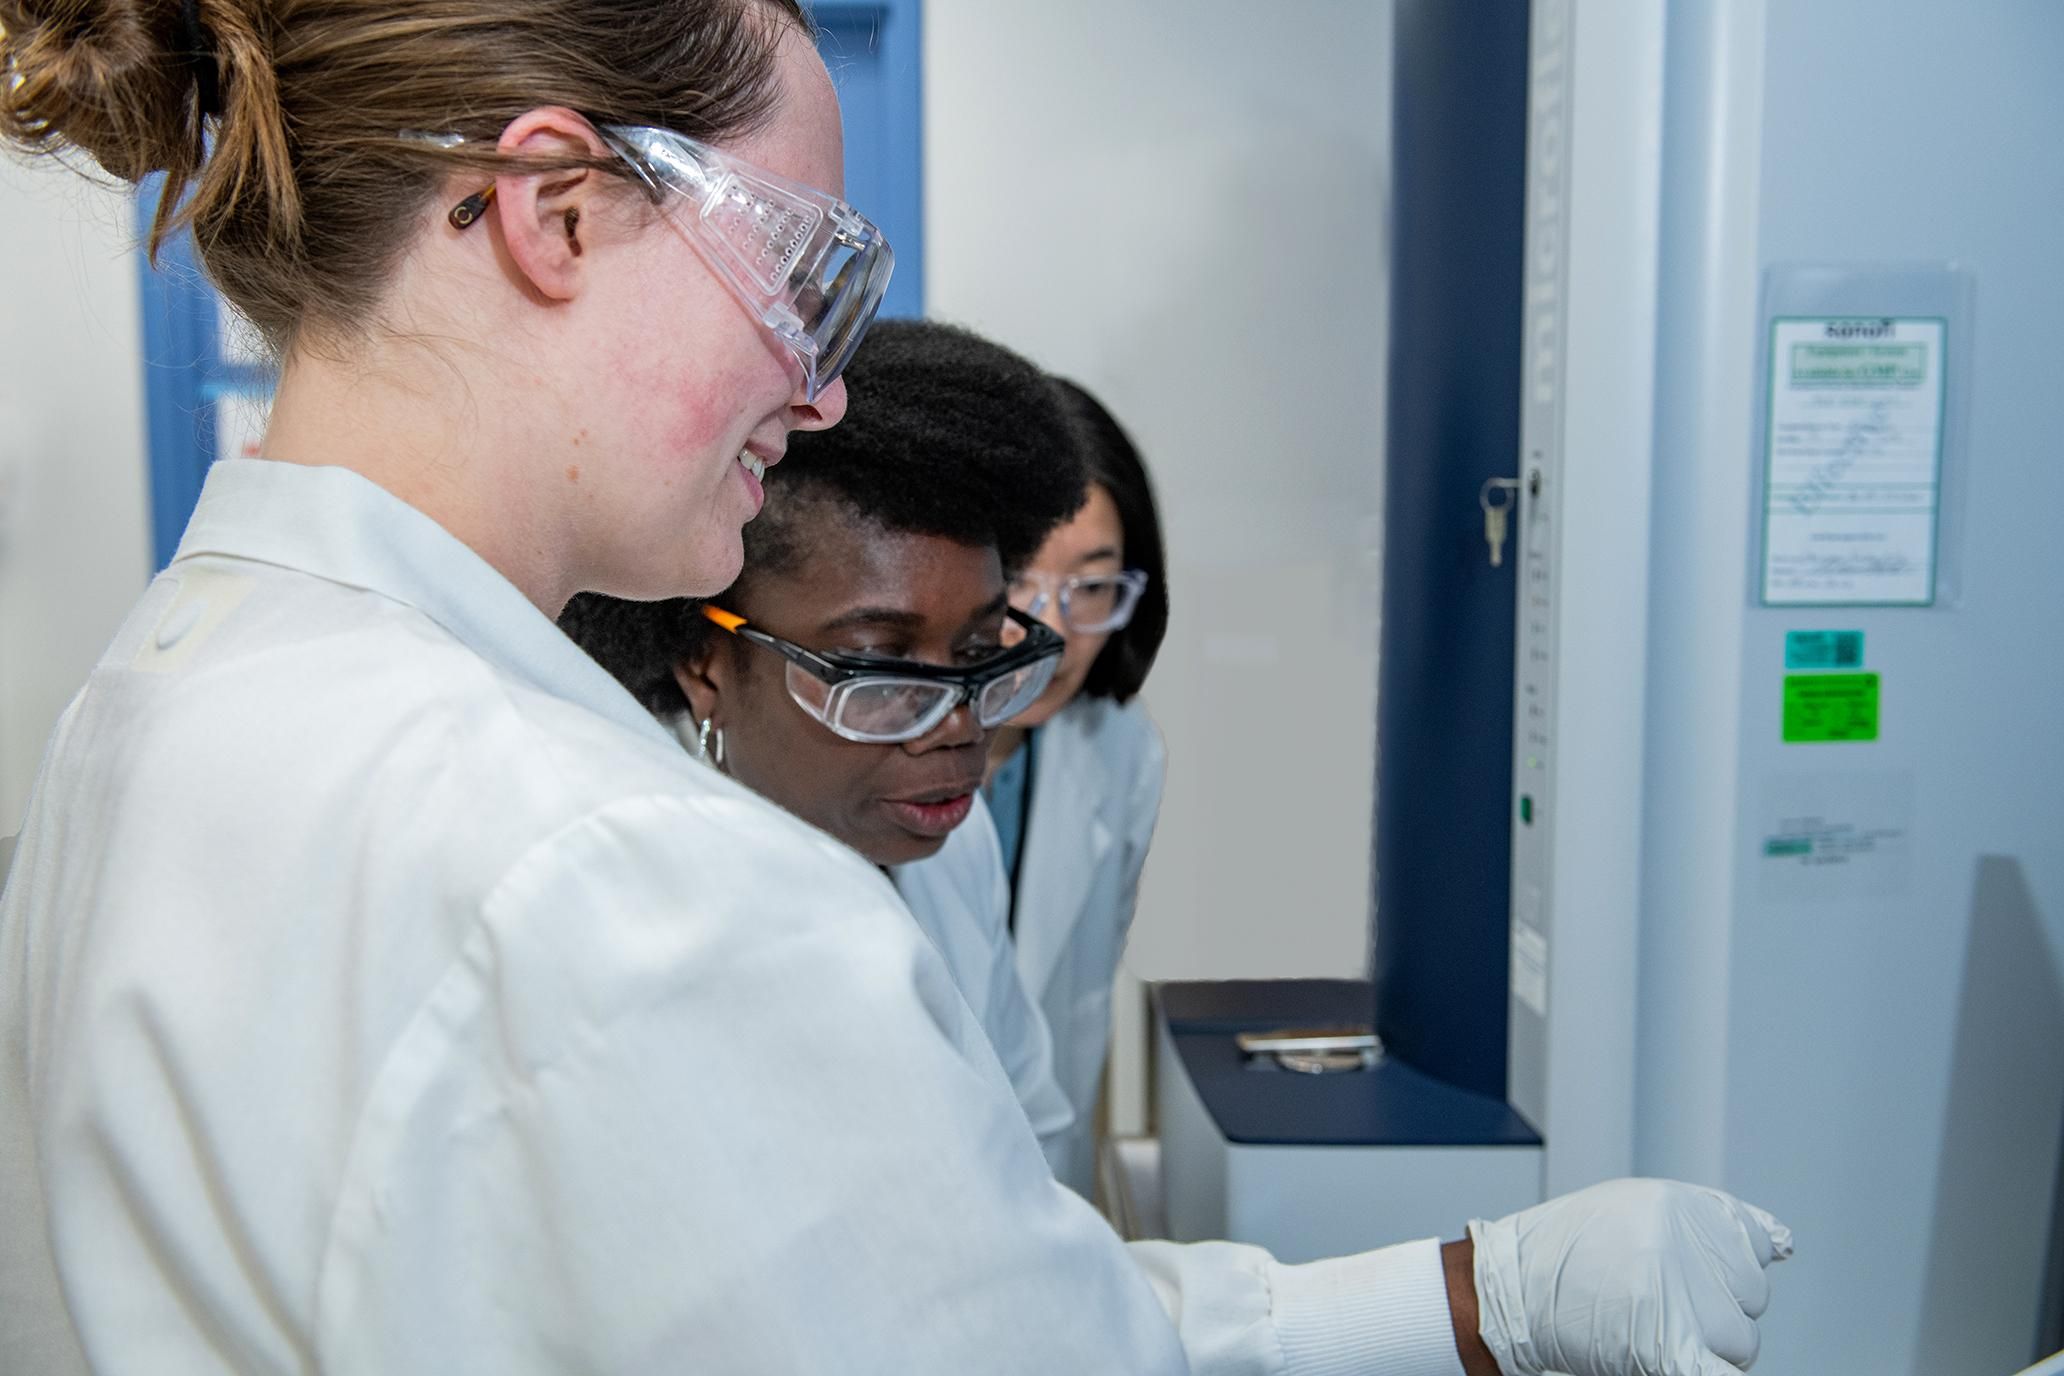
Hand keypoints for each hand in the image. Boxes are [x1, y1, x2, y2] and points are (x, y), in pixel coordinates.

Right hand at [1467, 1178, 1792, 1375]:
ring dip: (1709, 1344)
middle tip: (1662, 1308)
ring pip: (1742, 1341)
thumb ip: (1703, 1223)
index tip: (1703, 1280)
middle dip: (1717, 1309)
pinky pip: (1718, 1370)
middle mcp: (1687, 1243)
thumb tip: (1781, 1244)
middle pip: (1750, 1298)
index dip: (1726, 1271)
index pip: (1751, 1246)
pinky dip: (1716, 1369)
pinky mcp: (1668, 1343)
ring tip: (1652, 1330)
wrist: (1507, 1288)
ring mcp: (1680, 1294)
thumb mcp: (1633, 1208)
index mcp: (1681, 1205)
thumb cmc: (1564, 1252)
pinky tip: (1703, 1361)